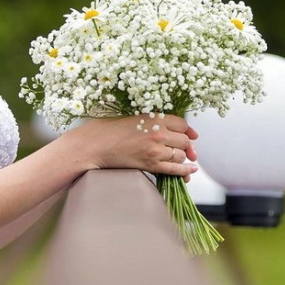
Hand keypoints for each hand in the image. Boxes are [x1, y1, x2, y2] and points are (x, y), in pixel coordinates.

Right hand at [69, 113, 198, 180]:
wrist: (94, 145)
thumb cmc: (107, 127)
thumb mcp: (130, 113)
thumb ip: (151, 115)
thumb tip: (169, 122)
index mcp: (154, 117)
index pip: (182, 124)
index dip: (188, 130)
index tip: (191, 134)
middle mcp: (158, 133)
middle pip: (184, 141)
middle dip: (186, 145)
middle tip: (186, 148)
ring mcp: (155, 150)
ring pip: (180, 155)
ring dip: (182, 157)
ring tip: (181, 157)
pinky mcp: (150, 165)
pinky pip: (175, 169)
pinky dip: (185, 171)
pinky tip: (190, 171)